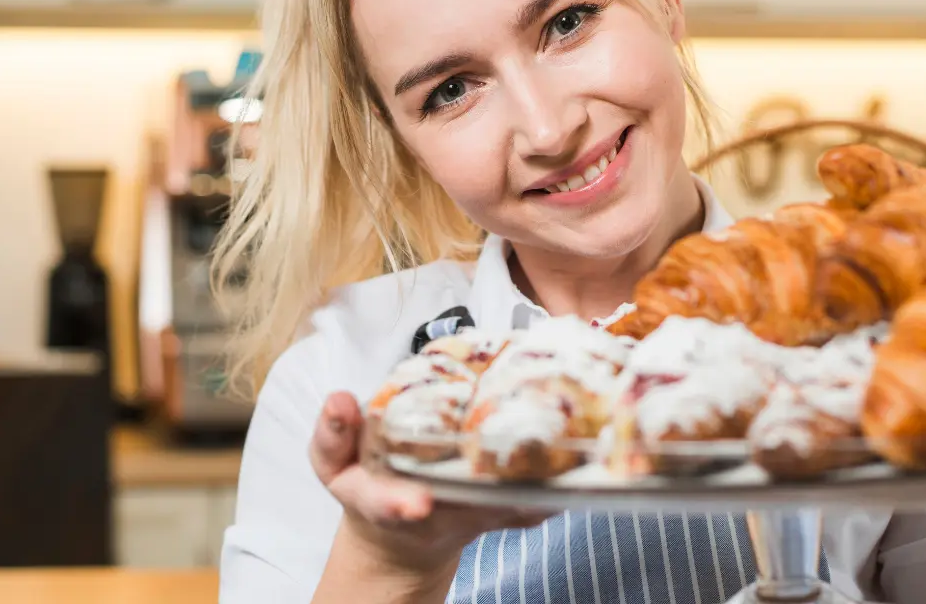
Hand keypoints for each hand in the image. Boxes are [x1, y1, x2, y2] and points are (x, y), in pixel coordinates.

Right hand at [310, 391, 550, 574]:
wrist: (406, 525)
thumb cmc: (371, 483)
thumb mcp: (336, 464)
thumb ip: (333, 435)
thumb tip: (338, 399)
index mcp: (391, 504)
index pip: (392, 507)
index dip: (402, 504)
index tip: (416, 504)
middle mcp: (443, 515)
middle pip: (469, 507)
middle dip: (493, 492)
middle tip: (522, 467)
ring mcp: (482, 515)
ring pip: (517, 504)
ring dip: (543, 481)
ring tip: (570, 441)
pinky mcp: (512, 511)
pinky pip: (543, 499)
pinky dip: (566, 480)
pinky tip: (592, 444)